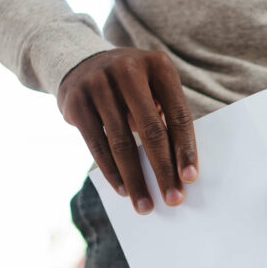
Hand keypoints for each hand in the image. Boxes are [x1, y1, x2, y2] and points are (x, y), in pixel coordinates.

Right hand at [57, 49, 197, 213]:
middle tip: (173, 199)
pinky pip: (97, 144)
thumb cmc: (132, 87)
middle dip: (163, 170)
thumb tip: (177, 171)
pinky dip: (111, 172)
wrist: (80, 61)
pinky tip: (123, 190)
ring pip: (121, 142)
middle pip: (151, 130)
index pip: (178, 114)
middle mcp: (128, 70)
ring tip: (145, 205)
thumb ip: (165, 118)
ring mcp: (98, 83)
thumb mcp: (152, 88)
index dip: (185, 148)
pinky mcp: (76, 101)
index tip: (190, 179)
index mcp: (158, 65)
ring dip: (135, 180)